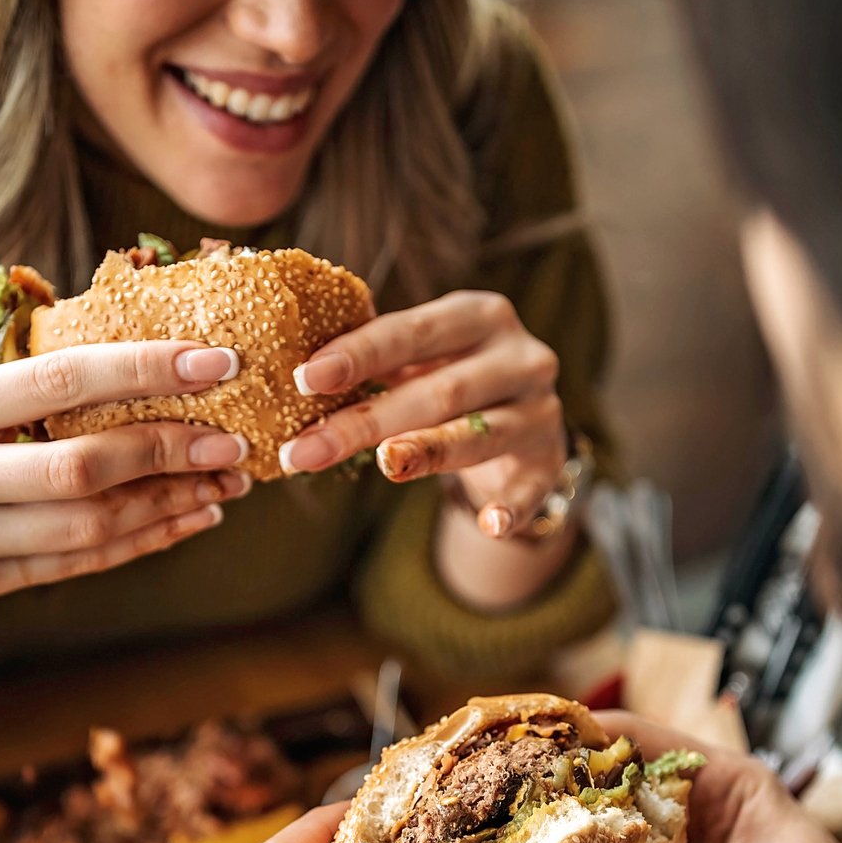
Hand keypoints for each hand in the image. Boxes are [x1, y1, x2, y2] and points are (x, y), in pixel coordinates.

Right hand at [0, 341, 251, 617]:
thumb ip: (25, 390)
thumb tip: (145, 357)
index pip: (58, 380)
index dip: (144, 369)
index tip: (215, 360)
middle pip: (83, 467)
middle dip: (172, 449)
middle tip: (235, 436)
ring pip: (89, 526)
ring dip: (170, 502)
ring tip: (228, 481)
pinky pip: (78, 563)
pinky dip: (143, 540)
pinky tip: (190, 516)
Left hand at [277, 291, 566, 537]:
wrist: (522, 415)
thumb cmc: (451, 377)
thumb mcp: (421, 357)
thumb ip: (375, 358)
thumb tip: (293, 375)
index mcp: (479, 316)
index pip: (414, 330)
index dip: (360, 354)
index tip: (306, 378)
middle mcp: (519, 356)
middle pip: (439, 390)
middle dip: (368, 420)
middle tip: (307, 449)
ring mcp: (539, 409)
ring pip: (481, 433)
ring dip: (430, 451)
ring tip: (387, 465)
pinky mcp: (548, 460)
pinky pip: (531, 489)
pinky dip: (512, 508)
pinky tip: (490, 526)